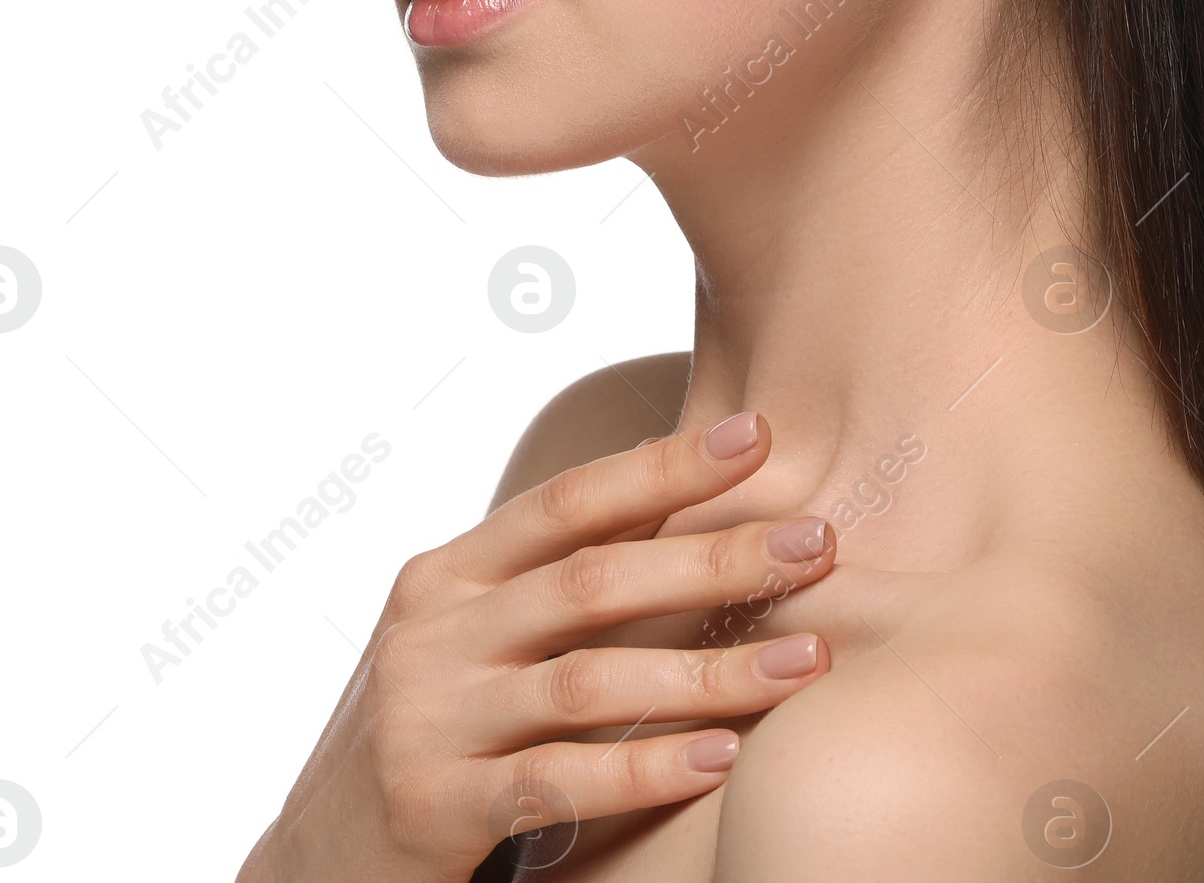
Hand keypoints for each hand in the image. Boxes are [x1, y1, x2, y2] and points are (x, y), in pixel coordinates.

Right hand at [236, 411, 834, 881]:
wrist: (313, 860)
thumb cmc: (428, 724)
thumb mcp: (469, 633)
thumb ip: (553, 578)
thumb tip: (680, 502)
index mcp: (449, 572)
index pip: (570, 500)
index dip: (666, 465)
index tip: (760, 435)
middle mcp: (435, 630)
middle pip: (595, 580)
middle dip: (716, 557)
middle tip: (817, 542)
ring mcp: (429, 719)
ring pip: (590, 682)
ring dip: (711, 671)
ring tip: (807, 662)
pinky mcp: (433, 807)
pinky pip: (559, 782)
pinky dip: (646, 767)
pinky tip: (721, 758)